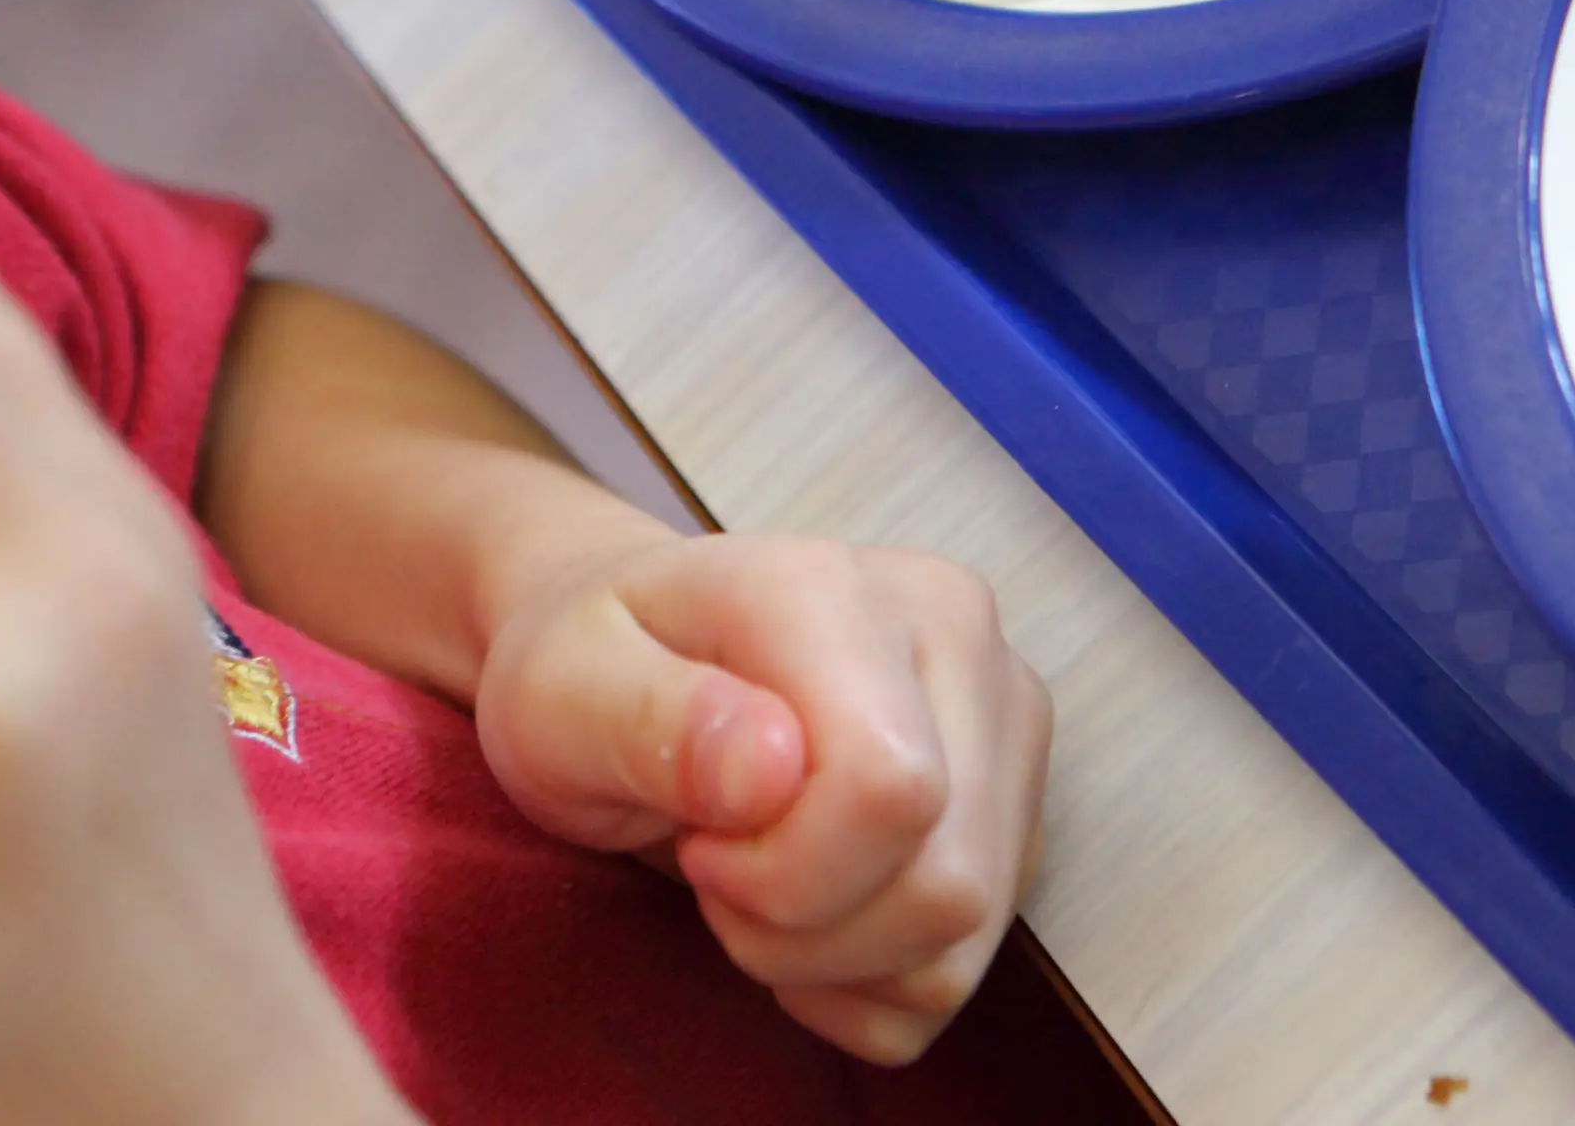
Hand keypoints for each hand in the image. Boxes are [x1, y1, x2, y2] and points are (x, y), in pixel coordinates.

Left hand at [471, 530, 1049, 1064]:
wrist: (633, 656)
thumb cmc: (589, 669)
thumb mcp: (559, 688)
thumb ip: (649, 720)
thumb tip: (771, 770)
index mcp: (840, 589)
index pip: (891, 788)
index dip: (783, 871)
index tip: (699, 839)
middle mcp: (956, 637)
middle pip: (946, 883)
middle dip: (803, 930)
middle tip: (716, 870)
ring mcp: (1003, 722)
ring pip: (964, 939)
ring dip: (833, 961)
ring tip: (755, 883)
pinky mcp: (1014, 806)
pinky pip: (962, 970)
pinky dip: (867, 986)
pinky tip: (806, 918)